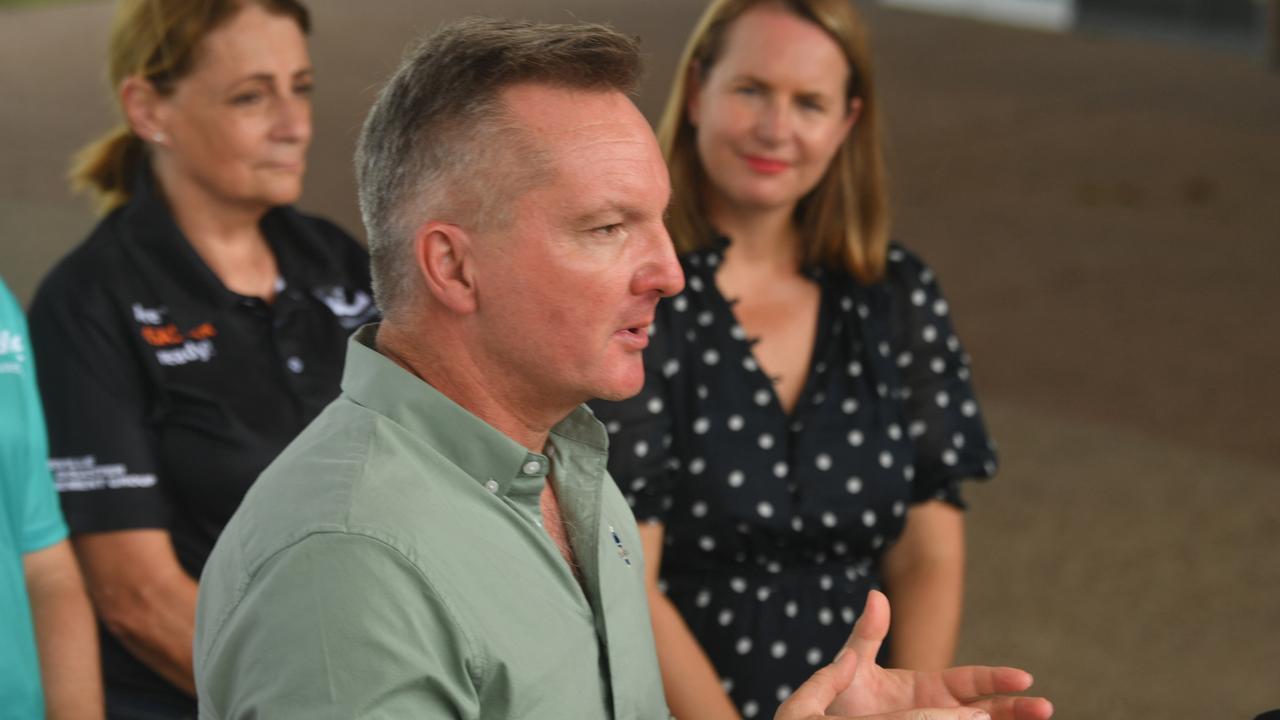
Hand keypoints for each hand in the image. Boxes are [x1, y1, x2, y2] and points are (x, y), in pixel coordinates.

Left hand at [775, 591, 1052, 719]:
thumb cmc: (838, 698)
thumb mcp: (851, 666)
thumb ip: (866, 635)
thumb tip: (875, 595)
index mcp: (927, 687)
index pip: (970, 682)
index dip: (996, 679)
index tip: (1023, 678)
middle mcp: (938, 710)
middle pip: (987, 709)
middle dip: (1016, 708)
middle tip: (1046, 707)